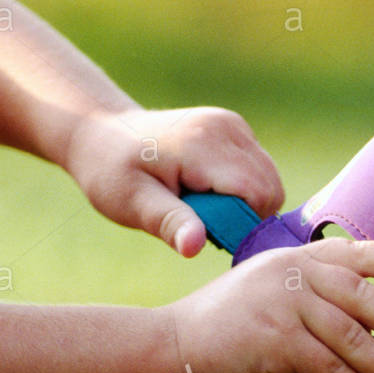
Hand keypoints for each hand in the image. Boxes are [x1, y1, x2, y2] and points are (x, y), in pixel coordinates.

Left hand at [64, 107, 282, 256]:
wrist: (102, 134)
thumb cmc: (112, 173)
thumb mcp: (132, 204)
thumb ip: (169, 223)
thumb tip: (194, 247)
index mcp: (203, 144)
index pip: (258, 194)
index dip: (243, 225)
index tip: (206, 233)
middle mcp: (227, 128)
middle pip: (270, 189)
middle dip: (244, 216)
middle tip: (200, 221)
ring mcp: (234, 125)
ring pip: (270, 181)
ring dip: (244, 205)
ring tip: (200, 206)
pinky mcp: (236, 129)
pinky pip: (259, 171)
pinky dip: (242, 191)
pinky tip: (206, 192)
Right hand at [171, 239, 373, 372]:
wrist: (168, 349)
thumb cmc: (220, 332)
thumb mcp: (266, 298)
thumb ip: (308, 300)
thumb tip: (362, 329)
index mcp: (294, 258)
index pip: (358, 252)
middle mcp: (291, 273)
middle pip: (366, 297)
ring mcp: (283, 304)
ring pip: (353, 338)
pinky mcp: (275, 341)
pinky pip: (330, 371)